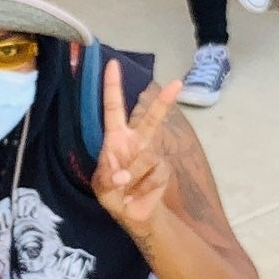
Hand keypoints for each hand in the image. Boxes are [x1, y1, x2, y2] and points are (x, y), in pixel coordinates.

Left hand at [94, 60, 183, 238]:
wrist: (132, 214)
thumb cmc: (113, 194)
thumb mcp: (101, 186)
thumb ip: (107, 177)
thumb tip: (123, 175)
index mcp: (116, 138)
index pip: (113, 108)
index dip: (112, 87)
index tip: (113, 64)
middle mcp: (136, 141)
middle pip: (150, 118)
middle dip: (163, 102)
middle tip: (177, 83)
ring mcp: (151, 155)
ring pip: (145, 157)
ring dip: (132, 176)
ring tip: (126, 189)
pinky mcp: (163, 170)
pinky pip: (154, 174)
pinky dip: (142, 186)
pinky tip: (137, 193)